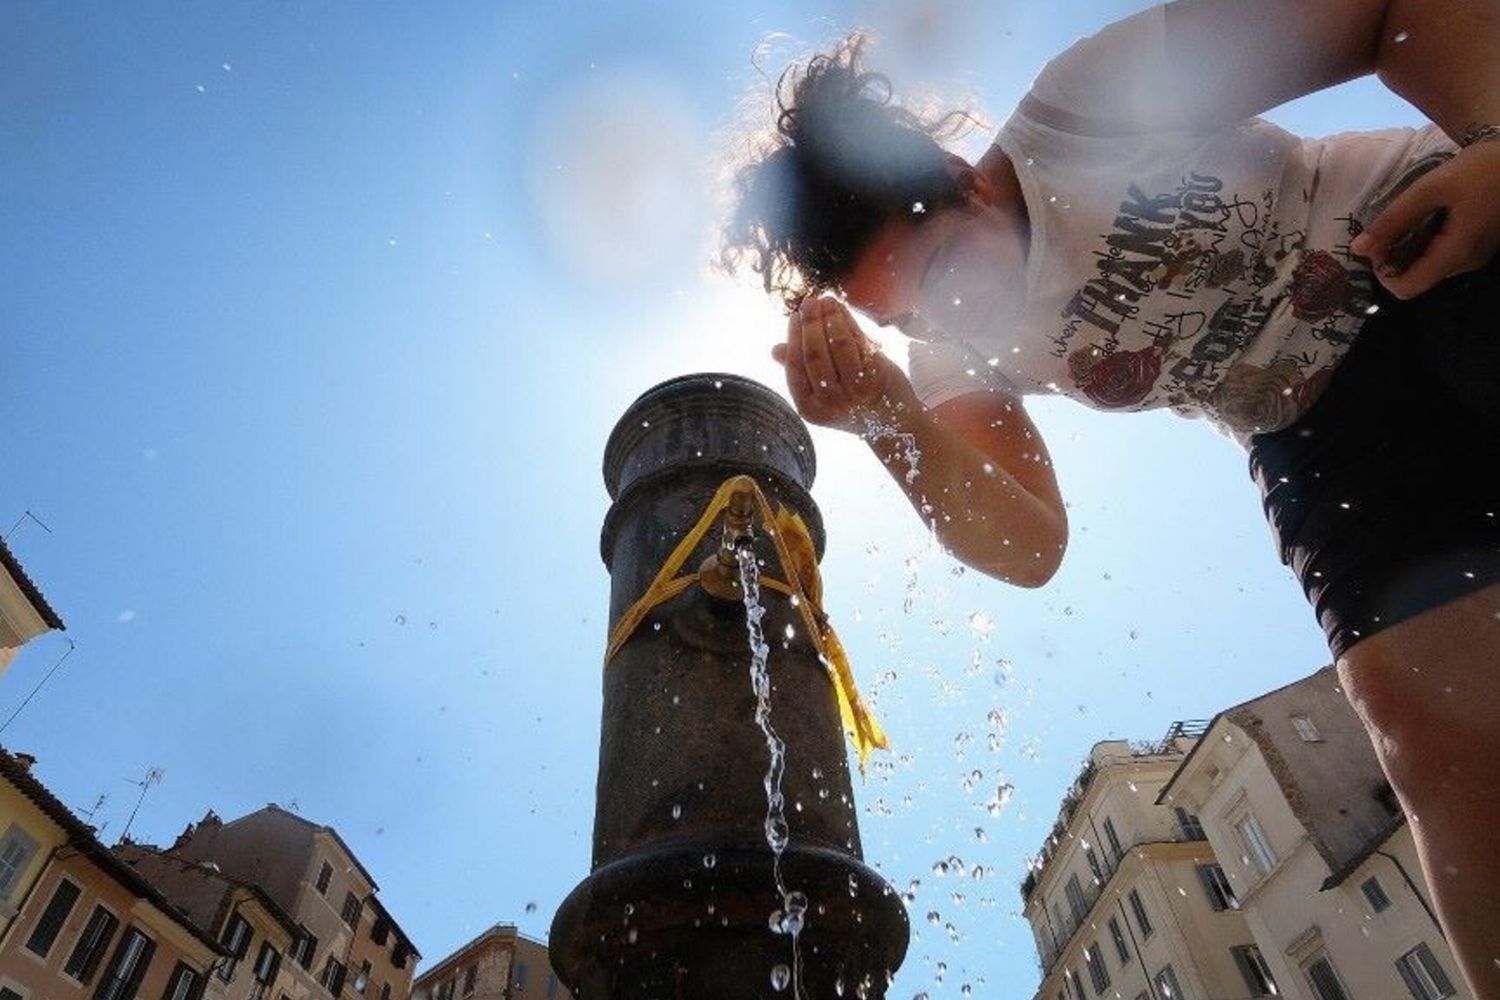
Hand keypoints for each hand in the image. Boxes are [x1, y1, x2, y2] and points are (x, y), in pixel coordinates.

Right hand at [771, 296, 915, 433]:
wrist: (894, 424)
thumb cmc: (853, 404)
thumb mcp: (821, 394)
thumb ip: (801, 371)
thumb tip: (775, 349)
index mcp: (810, 409)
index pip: (795, 367)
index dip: (794, 338)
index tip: (794, 316)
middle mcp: (830, 404)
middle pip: (814, 355)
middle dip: (810, 324)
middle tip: (809, 301)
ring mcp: (854, 393)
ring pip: (838, 346)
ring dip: (831, 318)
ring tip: (827, 301)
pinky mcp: (876, 379)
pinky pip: (859, 345)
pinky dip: (850, 325)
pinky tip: (843, 312)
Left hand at [1351, 142, 1499, 298]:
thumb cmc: (1480, 168)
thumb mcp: (1431, 189)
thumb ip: (1394, 219)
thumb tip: (1358, 248)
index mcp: (1456, 253)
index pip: (1406, 288)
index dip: (1382, 272)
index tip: (1378, 243)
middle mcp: (1466, 263)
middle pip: (1415, 279)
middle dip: (1394, 258)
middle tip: (1391, 226)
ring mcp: (1474, 257)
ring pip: (1428, 268)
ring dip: (1409, 250)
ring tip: (1411, 218)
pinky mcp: (1477, 248)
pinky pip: (1442, 257)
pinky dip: (1426, 244)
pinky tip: (1429, 218)